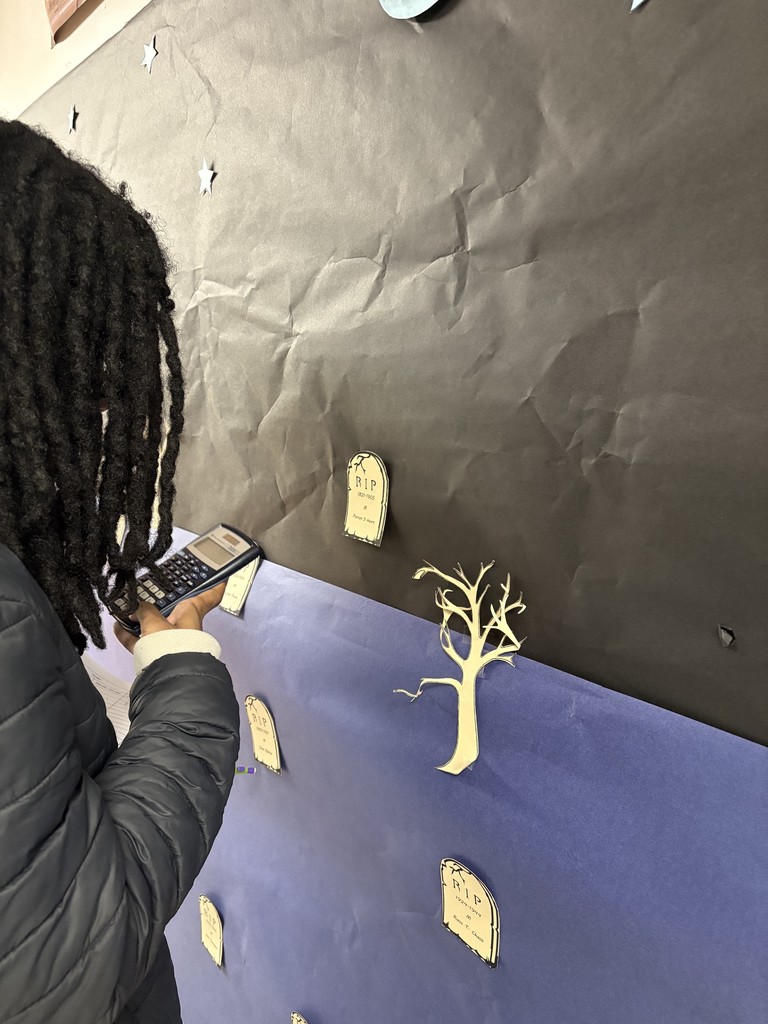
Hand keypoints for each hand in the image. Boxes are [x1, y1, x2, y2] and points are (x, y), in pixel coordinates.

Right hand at [113, 580, 228, 653]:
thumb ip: (143, 611)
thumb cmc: (172, 649)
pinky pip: (142, 641)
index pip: (209, 596)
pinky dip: (130, 634)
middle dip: (157, 603)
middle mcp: (183, 627)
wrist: (168, 678)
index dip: (216, 586)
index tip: (222, 577)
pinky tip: (118, 627)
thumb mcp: (154, 622)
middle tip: (145, 593)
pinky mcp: (157, 654)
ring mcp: (170, 641)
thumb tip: (135, 608)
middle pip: (172, 610)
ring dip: (139, 619)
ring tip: (123, 610)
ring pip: (154, 626)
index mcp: (191, 614)